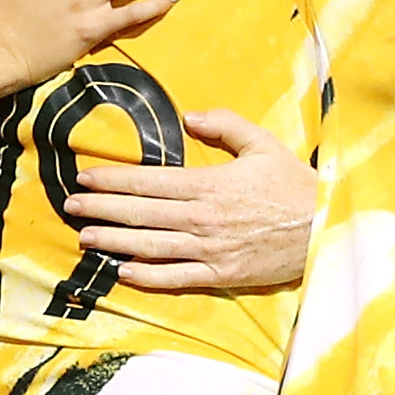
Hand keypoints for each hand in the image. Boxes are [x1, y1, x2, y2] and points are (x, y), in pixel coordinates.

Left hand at [63, 108, 318, 290]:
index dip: (112, 180)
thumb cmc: (294, 184)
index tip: (84, 178)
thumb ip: (225, 126)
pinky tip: (122, 271)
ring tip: (85, 238)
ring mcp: (210, 249)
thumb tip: (189, 117)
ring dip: (113, 242)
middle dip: (100, 209)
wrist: (326, 228)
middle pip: (141, 214)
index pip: (149, 182)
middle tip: (69, 207)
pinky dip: (147, 277)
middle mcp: (202, 218)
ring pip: (150, 246)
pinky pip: (176, 277)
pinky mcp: (221, 273)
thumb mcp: (263, 144)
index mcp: (209, 184)